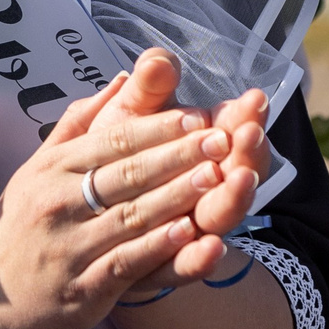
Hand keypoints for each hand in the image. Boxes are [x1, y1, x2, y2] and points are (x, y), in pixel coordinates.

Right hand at [0, 47, 265, 328]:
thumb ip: (79, 124)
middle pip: (128, 173)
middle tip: (223, 139)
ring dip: (177, 195)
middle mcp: (58, 203)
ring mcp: (69, 247)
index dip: (158, 128)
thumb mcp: (36, 169)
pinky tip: (189, 234)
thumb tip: (122, 78)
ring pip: (131, 215)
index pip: (112, 141)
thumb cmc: (19, 228)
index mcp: (52, 169)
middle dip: (179, 155)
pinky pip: (125, 262)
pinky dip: (157, 247)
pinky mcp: (81, 288)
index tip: (198, 116)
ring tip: (218, 177)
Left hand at [93, 55, 270, 299]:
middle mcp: (203, 191)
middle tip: (250, 132)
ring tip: (241, 179)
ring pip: (220, 216)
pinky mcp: (165, 268)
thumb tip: (158, 60)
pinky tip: (210, 249)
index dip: (244, 115)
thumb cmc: (107, 162)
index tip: (253, 99)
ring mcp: (189, 231)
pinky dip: (201, 259)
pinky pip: (188, 267)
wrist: (74, 223)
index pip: (231, 130)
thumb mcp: (124, 119)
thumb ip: (145, 91)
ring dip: (234, 198)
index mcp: (198, 150)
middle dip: (247, 151)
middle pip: (236, 172)